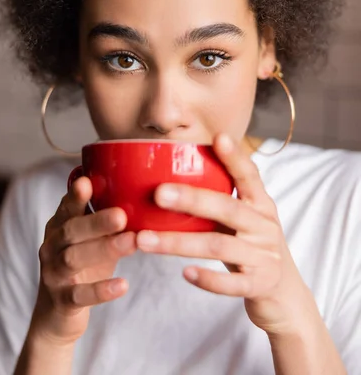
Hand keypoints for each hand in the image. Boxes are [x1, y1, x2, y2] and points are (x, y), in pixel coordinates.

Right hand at [31, 177, 135, 344]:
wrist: (55, 316)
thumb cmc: (81, 268)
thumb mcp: (90, 240)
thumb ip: (105, 220)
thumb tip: (137, 194)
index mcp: (60, 227)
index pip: (67, 207)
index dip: (75, 195)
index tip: (87, 182)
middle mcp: (52, 247)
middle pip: (71, 230)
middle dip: (96, 222)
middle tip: (121, 215)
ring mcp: (54, 274)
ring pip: (73, 259)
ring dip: (103, 249)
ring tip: (131, 242)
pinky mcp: (62, 301)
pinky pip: (80, 295)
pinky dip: (101, 290)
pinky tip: (123, 285)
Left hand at [137, 134, 313, 335]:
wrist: (283, 291)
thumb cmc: (250, 243)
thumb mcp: (244, 217)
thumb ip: (218, 198)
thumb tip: (168, 173)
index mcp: (260, 203)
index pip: (249, 175)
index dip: (235, 157)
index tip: (218, 137)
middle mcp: (264, 226)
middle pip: (227, 208)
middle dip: (191, 200)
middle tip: (158, 193)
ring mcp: (263, 256)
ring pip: (219, 246)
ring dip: (179, 243)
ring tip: (145, 240)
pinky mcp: (259, 284)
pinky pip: (231, 283)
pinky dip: (208, 279)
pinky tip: (185, 273)